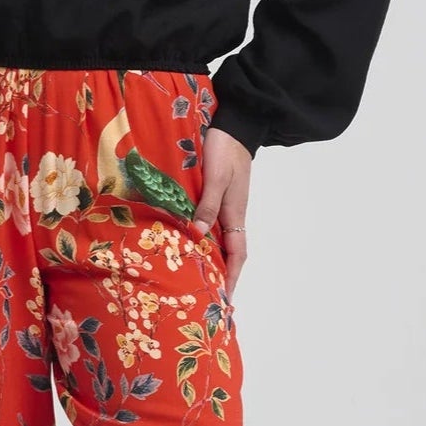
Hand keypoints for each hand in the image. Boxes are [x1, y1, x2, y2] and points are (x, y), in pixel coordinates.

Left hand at [189, 125, 250, 303]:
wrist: (233, 126)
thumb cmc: (225, 150)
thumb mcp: (217, 177)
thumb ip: (207, 204)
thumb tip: (198, 234)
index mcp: (235, 213)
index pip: (237, 254)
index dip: (232, 277)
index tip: (224, 299)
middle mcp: (231, 215)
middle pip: (228, 253)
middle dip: (222, 276)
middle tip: (207, 297)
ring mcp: (223, 206)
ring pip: (218, 241)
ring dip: (210, 260)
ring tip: (195, 278)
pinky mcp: (214, 197)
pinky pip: (210, 226)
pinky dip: (201, 240)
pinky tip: (188, 245)